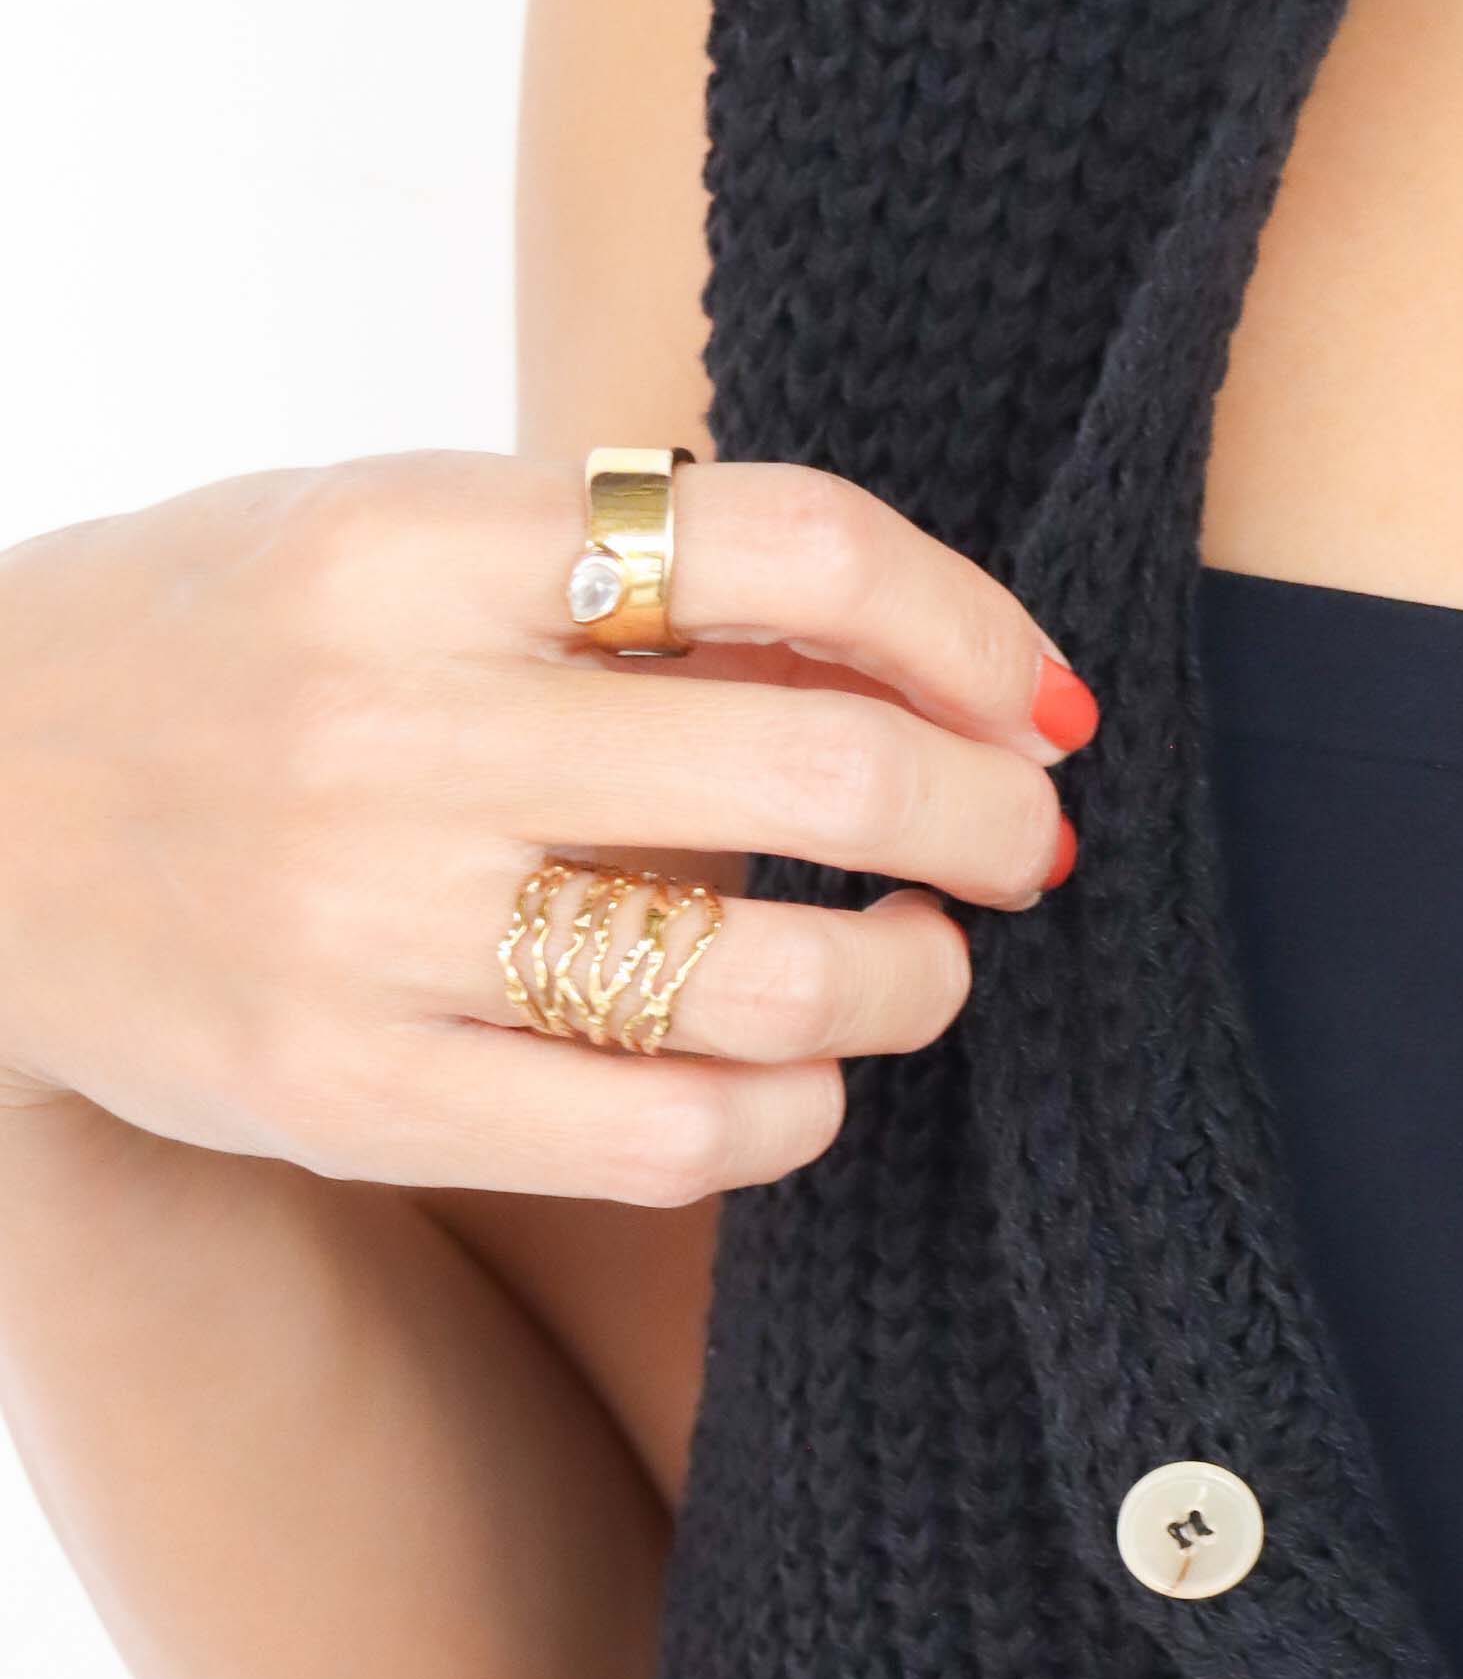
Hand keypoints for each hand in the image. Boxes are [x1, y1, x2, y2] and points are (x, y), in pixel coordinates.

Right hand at [0, 450, 1090, 1198]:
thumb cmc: (217, 660)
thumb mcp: (380, 541)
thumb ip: (621, 582)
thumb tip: (920, 667)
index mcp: (412, 541)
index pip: (792, 549)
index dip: (964, 628)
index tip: (1029, 697)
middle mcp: (392, 725)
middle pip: (819, 782)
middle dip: (982, 822)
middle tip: (1020, 843)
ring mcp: (364, 923)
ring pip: (764, 986)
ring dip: (912, 981)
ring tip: (926, 965)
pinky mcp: (345, 1093)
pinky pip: (664, 1137)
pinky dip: (792, 1114)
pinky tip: (802, 1081)